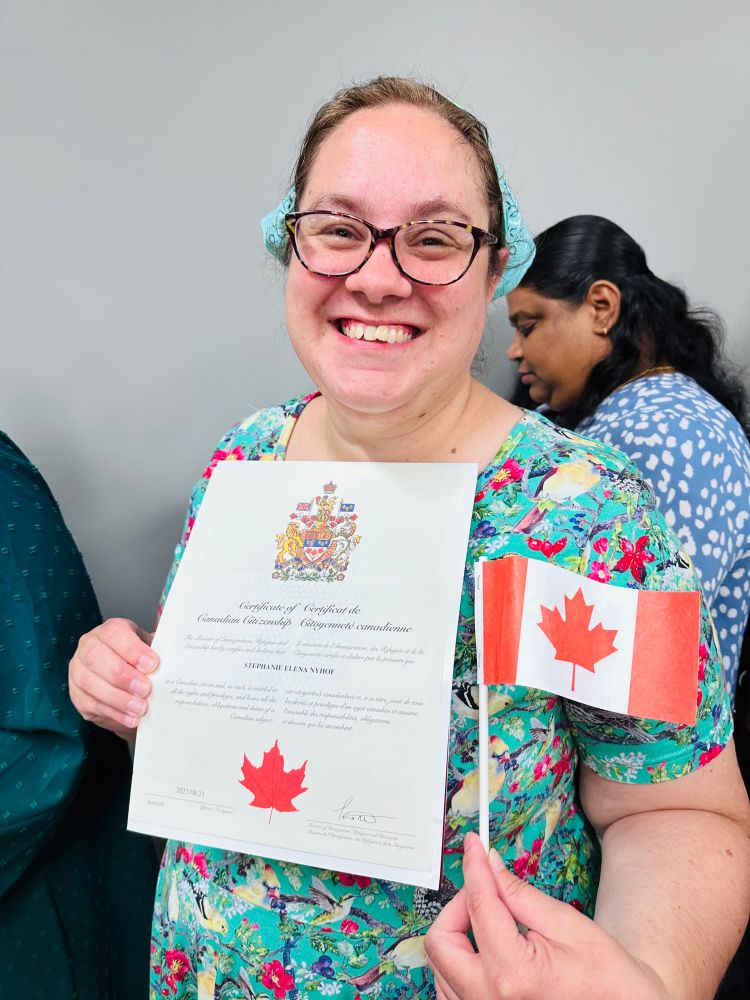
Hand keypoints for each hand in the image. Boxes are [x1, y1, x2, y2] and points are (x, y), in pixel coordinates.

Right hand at [69, 618, 157, 738]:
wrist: (127, 683)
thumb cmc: (140, 662)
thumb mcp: (150, 651)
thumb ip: (158, 652)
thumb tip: (177, 658)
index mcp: (109, 631)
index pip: (114, 633)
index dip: (133, 649)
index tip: (152, 664)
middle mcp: (89, 646)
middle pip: (98, 657)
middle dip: (124, 676)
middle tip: (146, 689)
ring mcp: (79, 670)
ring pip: (92, 683)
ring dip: (119, 698)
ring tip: (141, 708)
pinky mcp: (77, 694)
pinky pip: (91, 704)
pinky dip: (114, 713)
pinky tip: (131, 718)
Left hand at [425, 832, 669, 999]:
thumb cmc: (608, 980)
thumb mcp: (568, 925)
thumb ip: (521, 894)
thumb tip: (489, 866)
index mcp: (513, 972)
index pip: (479, 904)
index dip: (474, 867)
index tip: (473, 845)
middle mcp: (488, 999)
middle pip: (441, 941)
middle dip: (457, 907)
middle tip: (484, 892)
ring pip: (440, 966)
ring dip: (457, 936)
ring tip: (490, 922)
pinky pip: (450, 990)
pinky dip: (459, 964)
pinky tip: (483, 951)